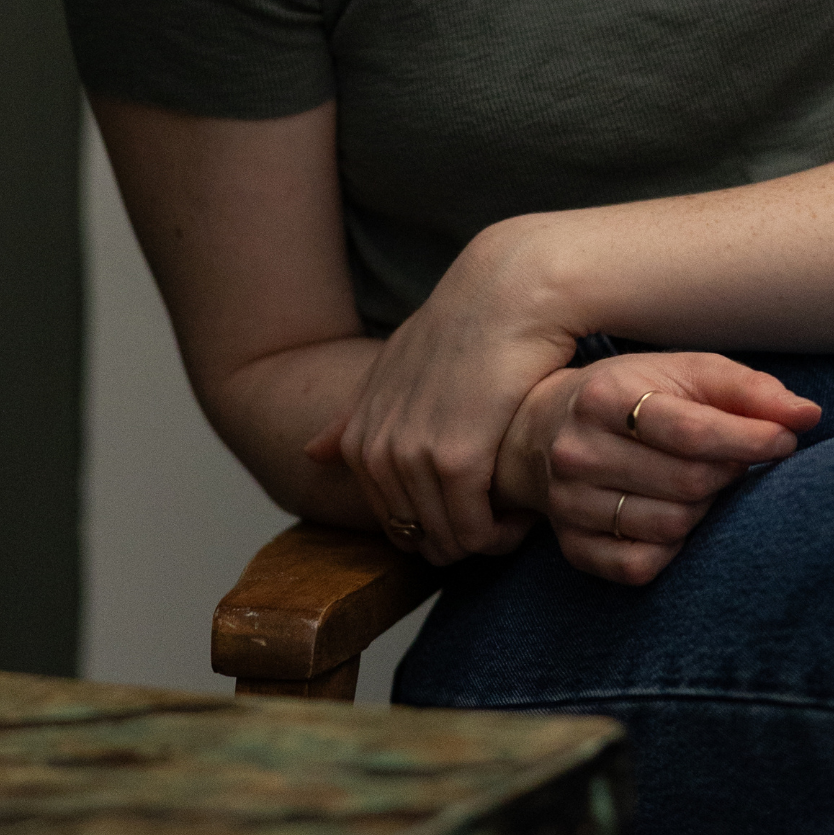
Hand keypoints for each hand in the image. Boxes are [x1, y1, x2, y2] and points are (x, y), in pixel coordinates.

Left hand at [302, 222, 581, 562]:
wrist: (505, 294)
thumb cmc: (460, 330)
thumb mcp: (393, 370)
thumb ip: (354, 415)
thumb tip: (310, 452)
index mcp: (360, 438)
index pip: (393, 523)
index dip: (436, 528)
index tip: (474, 508)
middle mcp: (378, 451)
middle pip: (419, 538)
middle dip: (461, 540)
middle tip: (501, 519)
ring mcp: (413, 457)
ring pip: (449, 540)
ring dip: (486, 540)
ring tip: (516, 514)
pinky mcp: (456, 460)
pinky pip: (476, 531)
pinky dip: (502, 534)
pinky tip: (523, 512)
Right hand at [494, 350, 819, 586]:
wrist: (539, 430)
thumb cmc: (629, 394)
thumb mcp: (683, 371)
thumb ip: (748, 390)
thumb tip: (809, 415)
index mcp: (604, 398)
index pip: (692, 432)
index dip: (751, 439)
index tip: (785, 439)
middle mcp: (579, 452)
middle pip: (687, 484)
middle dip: (729, 473)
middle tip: (736, 459)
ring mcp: (570, 505)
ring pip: (670, 528)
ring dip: (703, 508)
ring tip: (700, 484)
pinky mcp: (573, 547)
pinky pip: (641, 566)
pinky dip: (671, 548)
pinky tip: (672, 516)